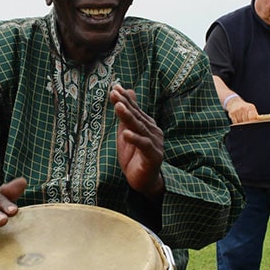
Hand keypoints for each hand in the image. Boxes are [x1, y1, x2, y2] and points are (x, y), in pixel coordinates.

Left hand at [109, 84, 163, 199]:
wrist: (144, 181)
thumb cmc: (134, 156)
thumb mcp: (127, 133)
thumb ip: (126, 115)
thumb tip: (127, 91)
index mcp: (147, 125)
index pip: (135, 109)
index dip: (125, 98)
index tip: (114, 87)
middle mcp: (153, 132)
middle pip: (137, 116)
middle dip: (125, 103)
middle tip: (114, 92)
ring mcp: (155, 144)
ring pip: (140, 128)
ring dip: (129, 117)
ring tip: (118, 106)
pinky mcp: (154, 157)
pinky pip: (144, 146)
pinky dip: (135, 139)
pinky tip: (126, 134)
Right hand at [225, 97, 258, 123]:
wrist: (234, 102)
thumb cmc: (244, 107)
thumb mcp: (251, 109)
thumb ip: (255, 115)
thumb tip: (257, 123)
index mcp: (250, 107)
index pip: (252, 117)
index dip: (252, 122)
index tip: (252, 124)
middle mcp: (244, 108)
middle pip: (246, 121)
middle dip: (246, 123)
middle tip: (246, 123)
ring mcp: (237, 110)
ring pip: (240, 122)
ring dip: (241, 123)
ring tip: (241, 120)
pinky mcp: (232, 113)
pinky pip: (235, 122)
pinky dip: (236, 123)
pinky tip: (237, 120)